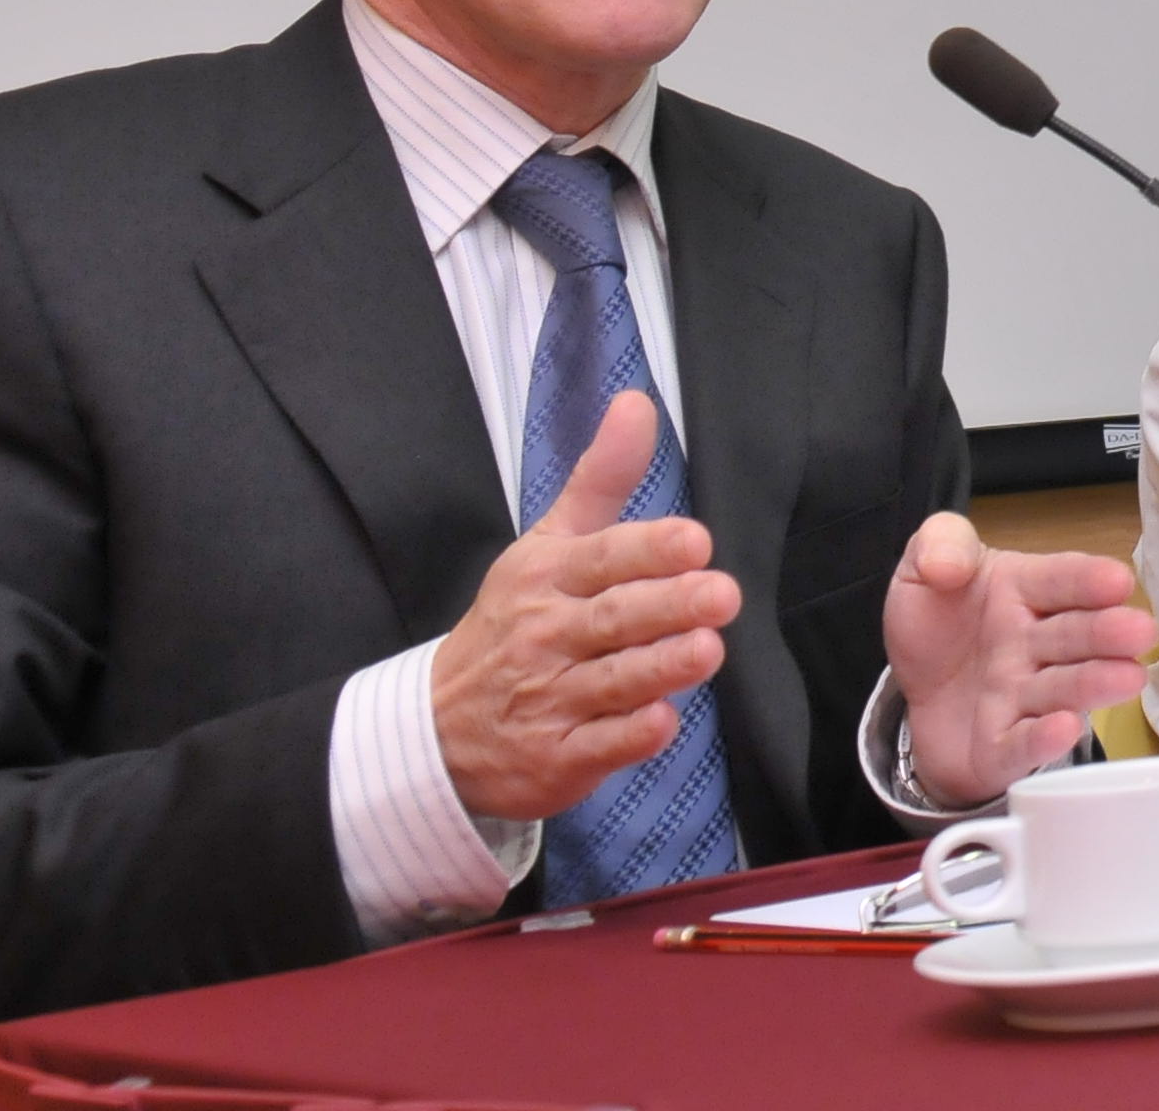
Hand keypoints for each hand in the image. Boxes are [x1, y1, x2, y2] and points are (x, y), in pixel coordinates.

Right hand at [432, 389, 739, 822]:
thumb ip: (601, 477)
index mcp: (547, 576)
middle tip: (722, 594)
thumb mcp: (547, 544)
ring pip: (614, 681)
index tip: (695, 541)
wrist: (437, 730)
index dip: (649, 549)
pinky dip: (629, 737)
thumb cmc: (514, 623)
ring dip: (661, 668)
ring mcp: (550, 699)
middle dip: (668, 606)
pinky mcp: (556, 757)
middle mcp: (547, 634)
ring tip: (708, 650)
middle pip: (615, 618)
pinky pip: (599, 746)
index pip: (604, 557)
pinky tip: (662, 723)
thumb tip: (637, 401)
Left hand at [883, 511, 1156, 810]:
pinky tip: (1064, 728)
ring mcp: (1020, 697)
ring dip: (1095, 684)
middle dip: (1108, 632)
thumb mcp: (923, 569)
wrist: (910, 697)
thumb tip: (946, 565)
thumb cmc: (935, 624)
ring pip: (1062, 688)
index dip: (1088, 579)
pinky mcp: (1001, 747)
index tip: (1117, 580)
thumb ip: (938, 545)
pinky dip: (1043, 740)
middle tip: (1143, 631)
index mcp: (1023, 591)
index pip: (1061, 578)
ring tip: (1129, 679)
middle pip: (1075, 635)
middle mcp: (1032, 644)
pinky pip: (1021, 744)